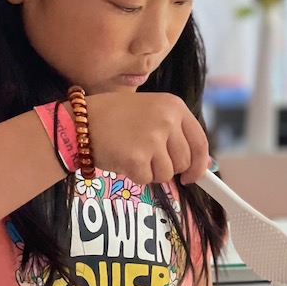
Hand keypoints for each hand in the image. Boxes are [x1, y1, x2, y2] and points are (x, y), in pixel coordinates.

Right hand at [85, 92, 209, 184]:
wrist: (81, 121)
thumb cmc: (114, 117)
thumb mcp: (151, 114)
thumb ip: (177, 135)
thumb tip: (205, 164)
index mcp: (174, 106)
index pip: (200, 142)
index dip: (199, 164)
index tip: (194, 176)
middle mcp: (167, 120)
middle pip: (183, 162)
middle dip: (168, 167)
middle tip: (148, 159)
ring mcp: (153, 138)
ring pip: (166, 174)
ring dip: (150, 171)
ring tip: (132, 153)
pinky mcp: (137, 157)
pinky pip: (146, 179)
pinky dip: (134, 175)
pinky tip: (122, 158)